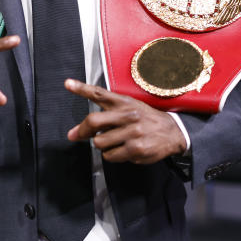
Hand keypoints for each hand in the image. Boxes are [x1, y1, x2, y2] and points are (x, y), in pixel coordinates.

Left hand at [65, 79, 186, 163]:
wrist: (173, 131)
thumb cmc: (146, 118)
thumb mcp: (129, 106)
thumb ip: (106, 113)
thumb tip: (78, 131)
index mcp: (124, 102)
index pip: (100, 93)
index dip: (81, 88)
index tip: (68, 84)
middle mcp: (127, 116)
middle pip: (93, 121)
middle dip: (82, 131)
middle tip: (76, 135)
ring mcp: (132, 133)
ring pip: (99, 142)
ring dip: (101, 145)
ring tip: (112, 142)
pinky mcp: (136, 150)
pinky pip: (111, 156)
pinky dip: (112, 155)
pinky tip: (122, 149)